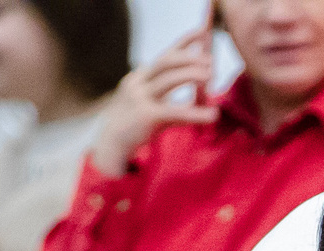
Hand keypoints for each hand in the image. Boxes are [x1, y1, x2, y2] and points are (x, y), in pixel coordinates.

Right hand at [89, 25, 218, 174]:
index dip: (184, 43)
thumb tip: (196, 93)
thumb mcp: (151, 104)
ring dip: (191, 74)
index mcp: (140, 77)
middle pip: (166, 61)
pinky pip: (175, 111)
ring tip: (211, 75)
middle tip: (210, 61)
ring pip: (169, 79)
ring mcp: (140, 98)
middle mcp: (138, 82)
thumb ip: (170, 96)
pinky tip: (212, 115)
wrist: (112, 145)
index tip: (202, 33)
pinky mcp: (146, 116)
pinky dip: (195, 113)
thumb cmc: (135, 124)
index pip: (165, 55)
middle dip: (189, 57)